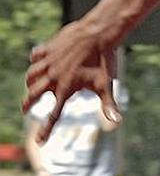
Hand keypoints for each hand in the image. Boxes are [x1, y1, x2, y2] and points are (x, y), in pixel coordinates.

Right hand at [22, 20, 120, 143]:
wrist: (99, 33)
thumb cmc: (105, 61)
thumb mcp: (106, 84)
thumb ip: (109, 105)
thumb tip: (117, 123)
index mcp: (66, 88)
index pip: (53, 115)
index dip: (46, 130)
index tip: (39, 142)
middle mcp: (53, 76)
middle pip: (33, 94)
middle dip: (27, 103)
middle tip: (25, 110)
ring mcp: (49, 62)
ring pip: (31, 75)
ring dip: (29, 83)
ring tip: (30, 86)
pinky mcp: (49, 48)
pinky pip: (36, 56)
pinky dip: (35, 61)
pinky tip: (36, 61)